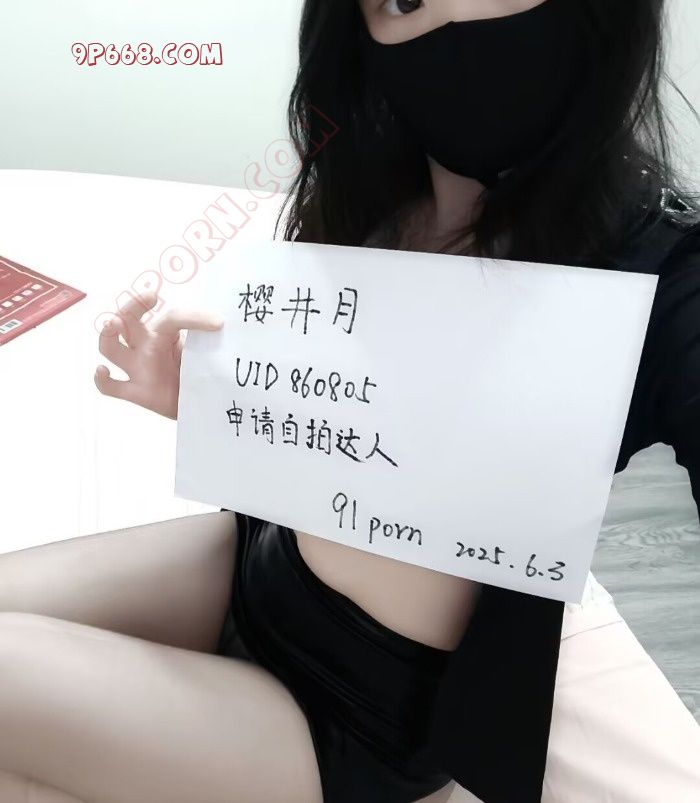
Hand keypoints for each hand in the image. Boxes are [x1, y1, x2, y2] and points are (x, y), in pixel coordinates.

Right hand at [94, 292, 223, 419]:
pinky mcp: (135, 392)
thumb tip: (227, 327)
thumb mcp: (207, 353)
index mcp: (164, 333)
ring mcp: (137, 368)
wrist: (199, 402)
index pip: (173, 318)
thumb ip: (211, 342)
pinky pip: (110, 387)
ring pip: (110, 348)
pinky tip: (103, 371)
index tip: (219, 323)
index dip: (195, 318)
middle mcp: (146, 346)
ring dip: (108, 335)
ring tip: (113, 324)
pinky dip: (102, 380)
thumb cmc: (200, 372)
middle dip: (133, 305)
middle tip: (149, 296)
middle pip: (128, 319)